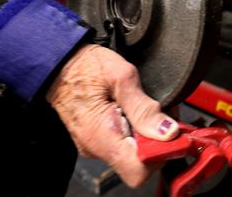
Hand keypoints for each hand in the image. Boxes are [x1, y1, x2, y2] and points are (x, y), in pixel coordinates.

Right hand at [46, 44, 178, 187]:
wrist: (60, 62)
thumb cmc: (86, 66)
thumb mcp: (122, 78)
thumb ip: (144, 107)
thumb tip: (168, 132)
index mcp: (101, 135)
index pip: (138, 170)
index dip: (160, 154)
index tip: (170, 133)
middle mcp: (96, 147)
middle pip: (139, 163)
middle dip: (157, 141)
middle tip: (161, 114)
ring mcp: (95, 146)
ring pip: (132, 153)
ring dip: (147, 134)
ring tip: (144, 107)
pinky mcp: (97, 140)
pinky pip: (122, 144)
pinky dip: (135, 131)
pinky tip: (133, 111)